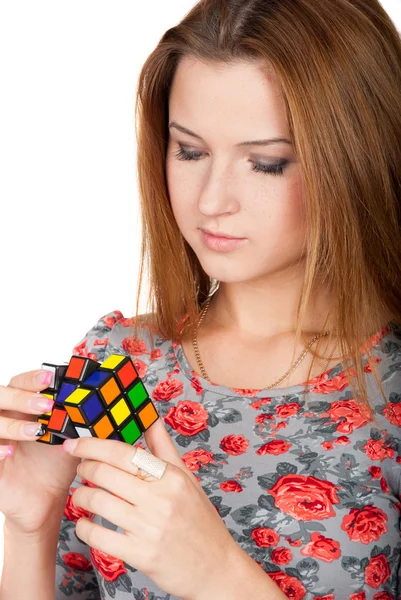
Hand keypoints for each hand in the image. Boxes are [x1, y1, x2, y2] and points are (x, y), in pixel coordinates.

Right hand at [0, 369, 80, 533]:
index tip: (50, 377)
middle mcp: (6, 420)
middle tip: (45, 404)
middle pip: (0, 396)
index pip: (19, 383)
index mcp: (22, 408)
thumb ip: (77, 416)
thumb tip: (99, 394)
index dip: (31, 379)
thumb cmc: (55, 464)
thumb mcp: (70, 435)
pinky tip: (10, 452)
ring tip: (36, 432)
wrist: (46, 499)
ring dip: (13, 424)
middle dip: (22, 397)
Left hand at [63, 417, 239, 599]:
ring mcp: (150, 528)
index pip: (124, 452)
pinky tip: (86, 523)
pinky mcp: (141, 554)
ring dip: (80, 496)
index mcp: (171, 476)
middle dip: (84, 467)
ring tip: (81, 495)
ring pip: (97, 501)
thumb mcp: (187, 479)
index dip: (93, 445)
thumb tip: (151, 418)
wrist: (216, 567)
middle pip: (105, 473)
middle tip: (81, 468)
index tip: (75, 444)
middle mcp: (161, 499)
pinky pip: (98, 536)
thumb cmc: (200, 521)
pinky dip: (84, 527)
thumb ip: (164, 448)